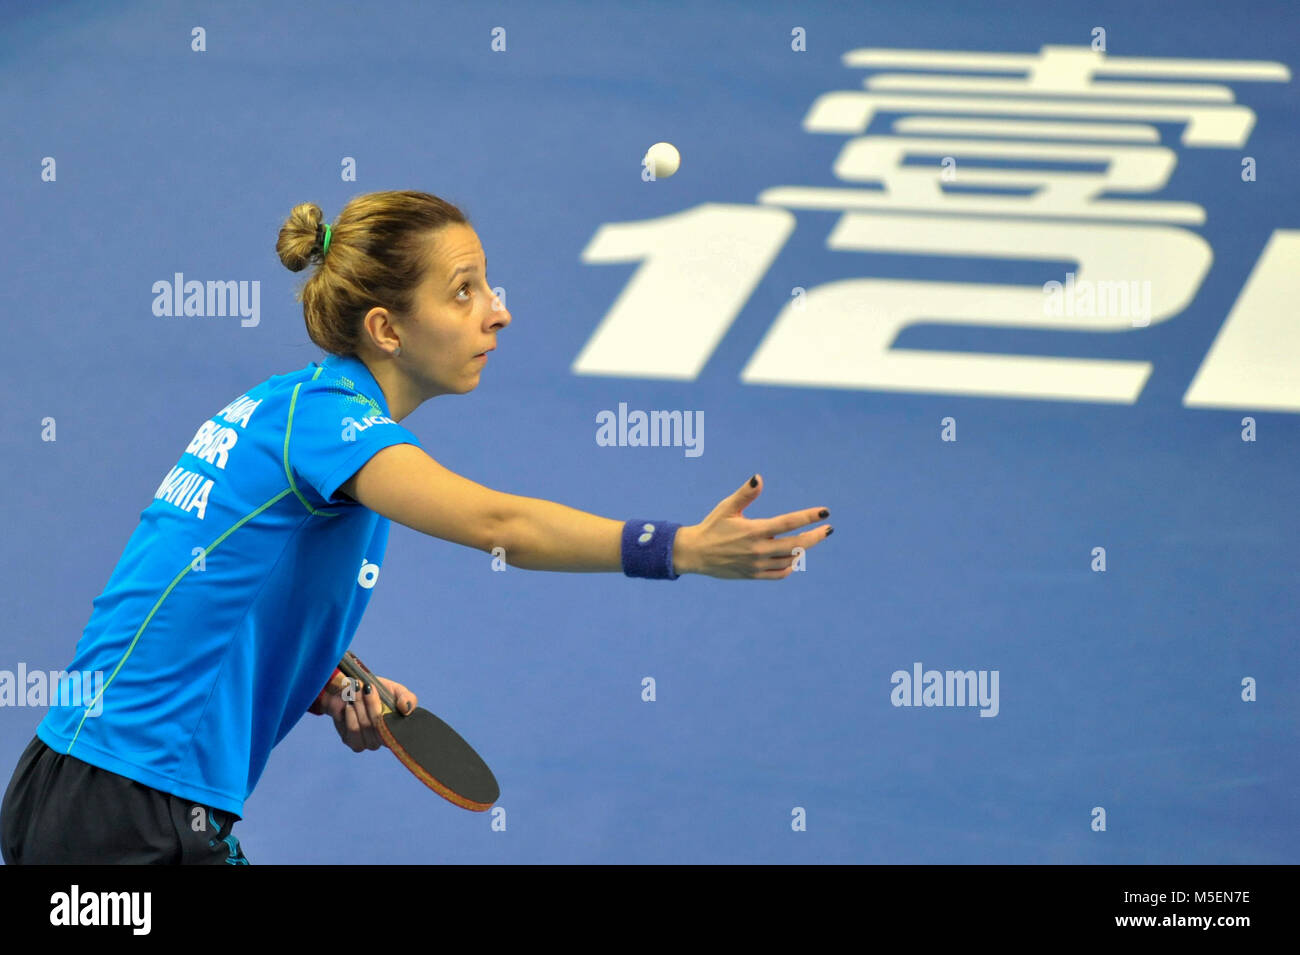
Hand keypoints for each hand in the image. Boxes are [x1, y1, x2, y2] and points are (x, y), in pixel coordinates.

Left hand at [308, 668, 418, 751]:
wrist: (356, 692)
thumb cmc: (381, 692)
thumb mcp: (398, 691)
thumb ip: (408, 698)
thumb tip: (405, 709)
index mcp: (398, 730)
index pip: (395, 734)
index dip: (386, 717)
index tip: (379, 697)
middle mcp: (384, 741)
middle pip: (377, 727)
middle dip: (370, 704)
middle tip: (364, 686)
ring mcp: (368, 743)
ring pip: (363, 728)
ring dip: (358, 706)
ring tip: (355, 690)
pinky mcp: (352, 741)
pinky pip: (352, 731)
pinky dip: (350, 714)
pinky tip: (349, 704)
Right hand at [675, 474, 831, 579]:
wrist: (695, 553)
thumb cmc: (712, 526)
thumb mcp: (727, 507)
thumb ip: (745, 493)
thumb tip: (759, 477)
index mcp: (754, 530)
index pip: (788, 523)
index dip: (809, 517)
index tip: (825, 512)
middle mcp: (758, 549)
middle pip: (797, 545)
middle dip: (816, 536)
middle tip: (828, 529)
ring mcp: (757, 565)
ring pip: (790, 560)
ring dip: (804, 549)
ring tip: (810, 539)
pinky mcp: (753, 575)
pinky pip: (780, 573)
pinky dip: (791, 566)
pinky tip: (794, 557)